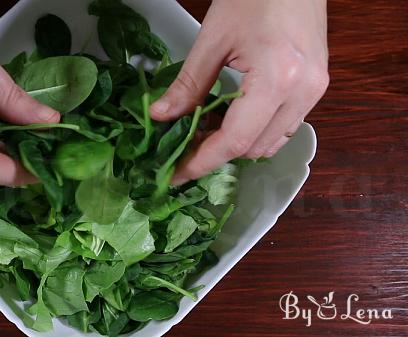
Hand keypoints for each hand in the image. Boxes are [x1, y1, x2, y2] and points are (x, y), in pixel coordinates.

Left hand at [151, 0, 328, 184]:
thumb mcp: (212, 39)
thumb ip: (187, 84)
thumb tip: (161, 117)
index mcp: (277, 78)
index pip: (235, 140)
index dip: (202, 161)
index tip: (177, 173)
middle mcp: (302, 92)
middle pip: (255, 148)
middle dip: (217, 154)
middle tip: (185, 146)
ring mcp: (314, 91)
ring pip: (272, 143)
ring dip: (238, 146)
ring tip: (206, 132)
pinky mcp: (316, 87)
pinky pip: (284, 127)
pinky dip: (256, 132)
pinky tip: (232, 119)